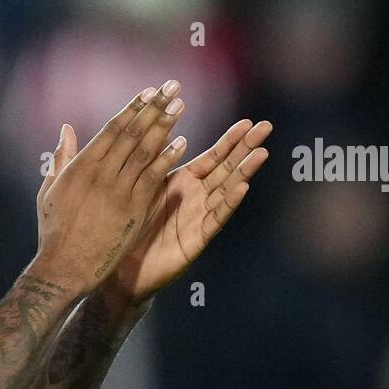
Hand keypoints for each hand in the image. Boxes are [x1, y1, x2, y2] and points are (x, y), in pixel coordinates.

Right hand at [34, 81, 187, 298]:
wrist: (65, 267)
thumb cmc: (55, 231)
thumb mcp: (51, 190)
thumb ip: (62, 158)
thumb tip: (67, 130)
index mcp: (81, 166)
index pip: (112, 129)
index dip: (132, 108)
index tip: (148, 92)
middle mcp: (101, 173)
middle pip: (132, 133)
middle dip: (154, 108)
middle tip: (171, 86)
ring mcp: (119, 191)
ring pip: (146, 151)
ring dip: (164, 125)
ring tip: (179, 105)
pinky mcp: (134, 209)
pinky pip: (154, 178)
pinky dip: (168, 158)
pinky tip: (183, 142)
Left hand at [104, 116, 271, 304]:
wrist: (122, 267)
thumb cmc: (131, 226)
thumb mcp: (144, 187)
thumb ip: (155, 160)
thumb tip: (163, 127)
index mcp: (185, 183)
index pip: (213, 157)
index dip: (230, 141)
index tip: (248, 121)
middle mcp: (197, 199)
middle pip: (227, 169)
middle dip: (246, 149)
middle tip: (266, 127)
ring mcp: (200, 218)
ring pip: (227, 191)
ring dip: (244, 172)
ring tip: (261, 153)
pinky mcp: (196, 239)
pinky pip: (215, 219)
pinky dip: (228, 203)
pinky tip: (242, 188)